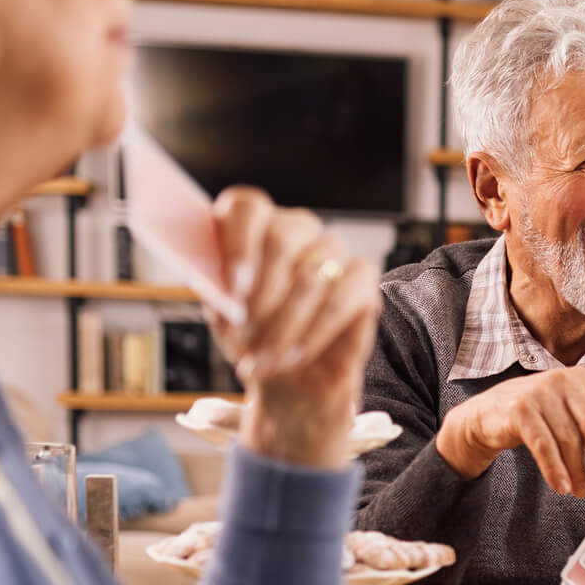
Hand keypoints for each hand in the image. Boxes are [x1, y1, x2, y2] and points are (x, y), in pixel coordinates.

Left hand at [213, 188, 380, 468]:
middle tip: (244, 339)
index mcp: (253, 225)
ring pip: (311, 277)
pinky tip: (294, 356)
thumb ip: (221, 299)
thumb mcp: (224, 321)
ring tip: (264, 361)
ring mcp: (333, 250)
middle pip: (282, 239)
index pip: (247, 207)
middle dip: (261, 296)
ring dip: (283, 327)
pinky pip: (340, 301)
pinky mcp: (363, 278)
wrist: (292, 376)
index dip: (238, 245)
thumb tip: (228, 299)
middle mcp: (296, 229)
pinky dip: (313, 334)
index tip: (234, 290)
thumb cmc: (253, 339)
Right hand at [435, 367, 584, 494]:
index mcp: (584, 379)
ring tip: (582, 491)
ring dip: (578, 470)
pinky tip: (562, 487)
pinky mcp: (519, 410)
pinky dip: (555, 470)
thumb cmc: (539, 417)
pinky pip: (544, 446)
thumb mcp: (568, 412)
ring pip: (569, 438)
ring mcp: (540, 392)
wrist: (488, 414)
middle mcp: (564, 380)